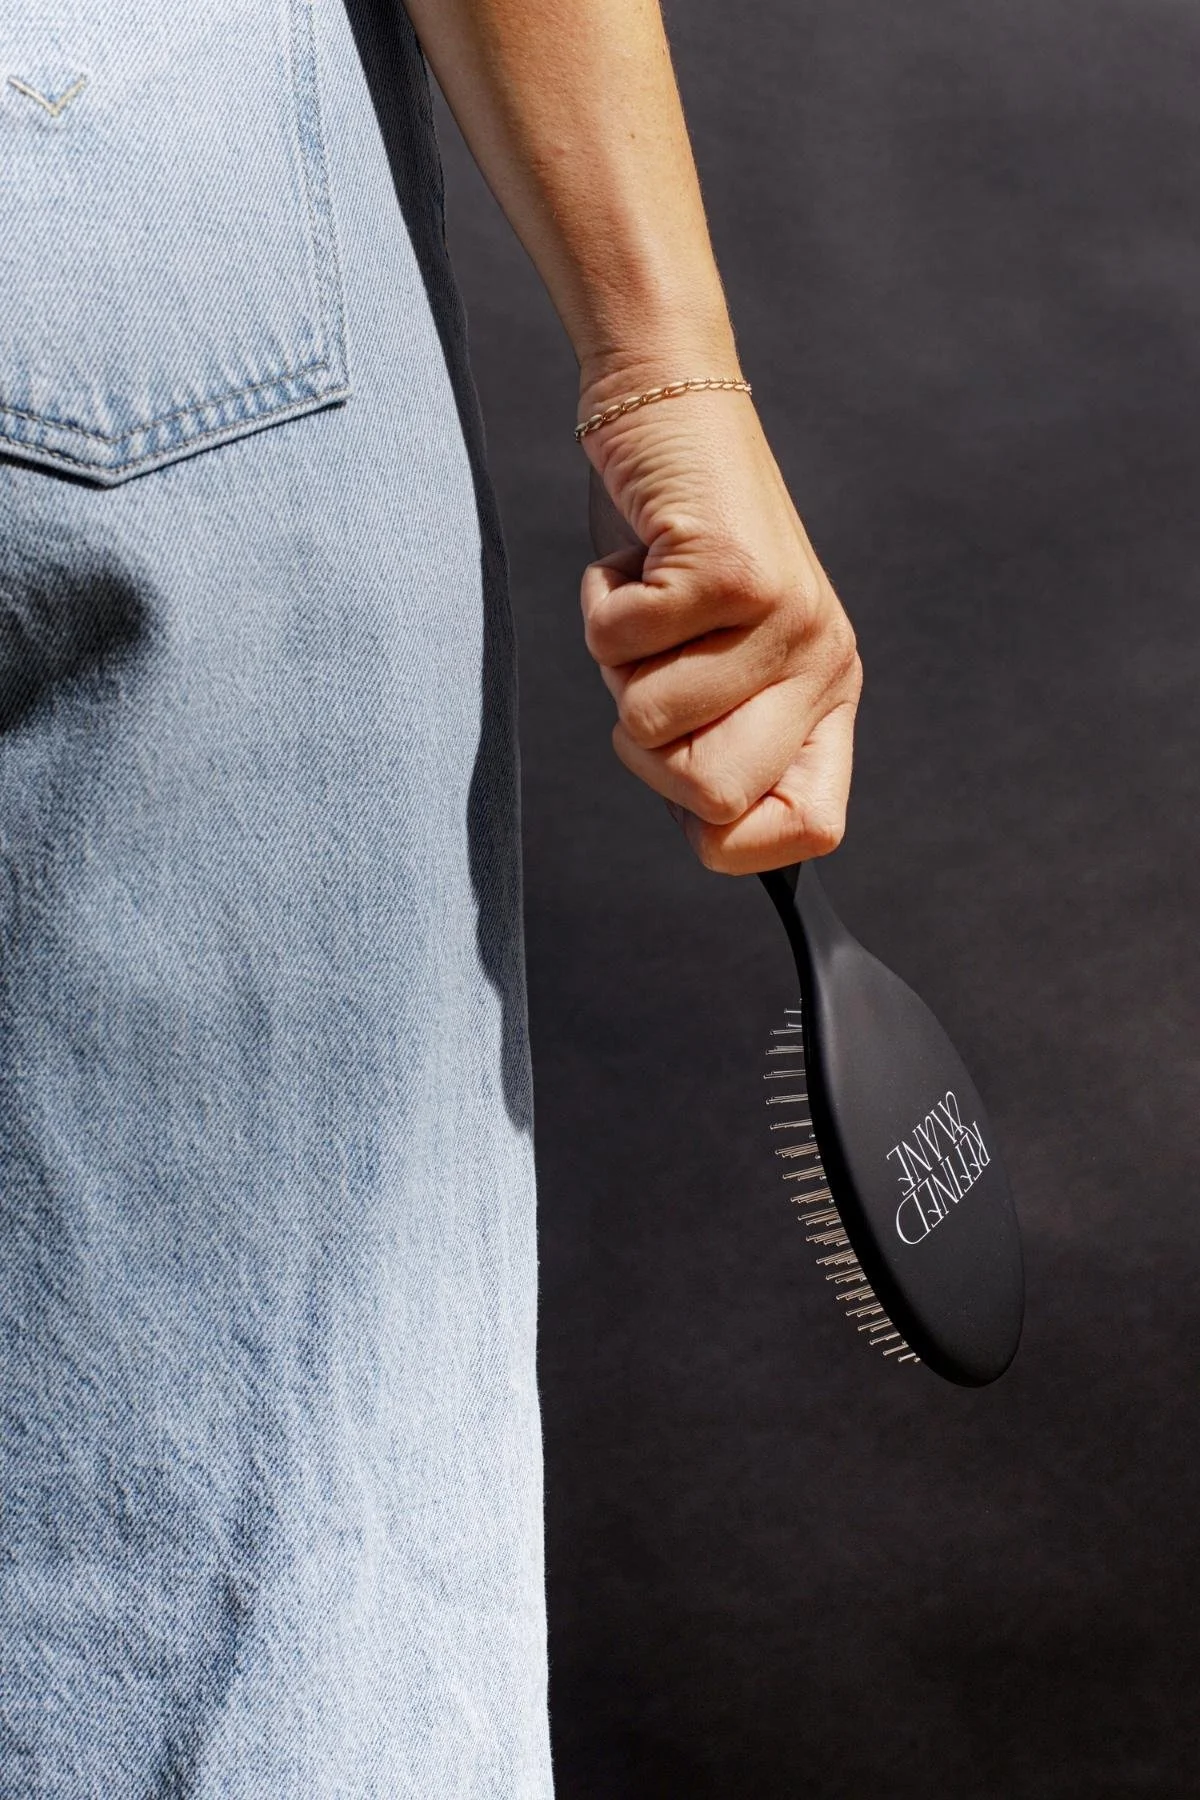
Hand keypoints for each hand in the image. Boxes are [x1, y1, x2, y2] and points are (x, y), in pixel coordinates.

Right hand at [578, 376, 861, 874]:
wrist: (670, 402)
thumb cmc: (674, 547)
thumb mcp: (713, 659)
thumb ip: (718, 741)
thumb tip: (709, 837)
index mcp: (828, 697)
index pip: (811, 830)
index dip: (730, 837)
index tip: (688, 787)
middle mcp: (824, 662)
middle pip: (714, 797)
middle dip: (646, 750)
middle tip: (652, 669)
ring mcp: (786, 618)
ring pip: (650, 726)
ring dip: (618, 664)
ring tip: (648, 600)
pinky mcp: (732, 571)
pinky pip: (620, 648)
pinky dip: (598, 606)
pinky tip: (634, 561)